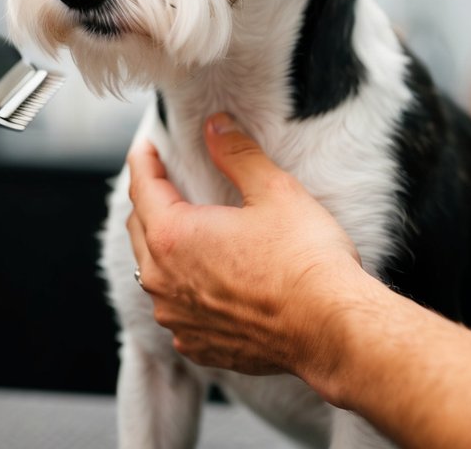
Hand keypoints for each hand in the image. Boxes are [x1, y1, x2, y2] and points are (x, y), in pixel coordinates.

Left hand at [126, 113, 364, 382]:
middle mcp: (164, 282)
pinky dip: (183, 290)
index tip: (147, 148)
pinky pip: (177, 310)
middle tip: (163, 181)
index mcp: (173, 237)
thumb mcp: (273, 190)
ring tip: (180, 230)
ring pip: (154, 274)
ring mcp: (179, 319)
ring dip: (162, 248)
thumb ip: (236, 153)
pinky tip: (203, 282)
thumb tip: (216, 125)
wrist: (330, 328)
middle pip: (140, 230)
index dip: (144, 162)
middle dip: (149, 202)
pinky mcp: (200, 345)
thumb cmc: (304, 260)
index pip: (143, 188)